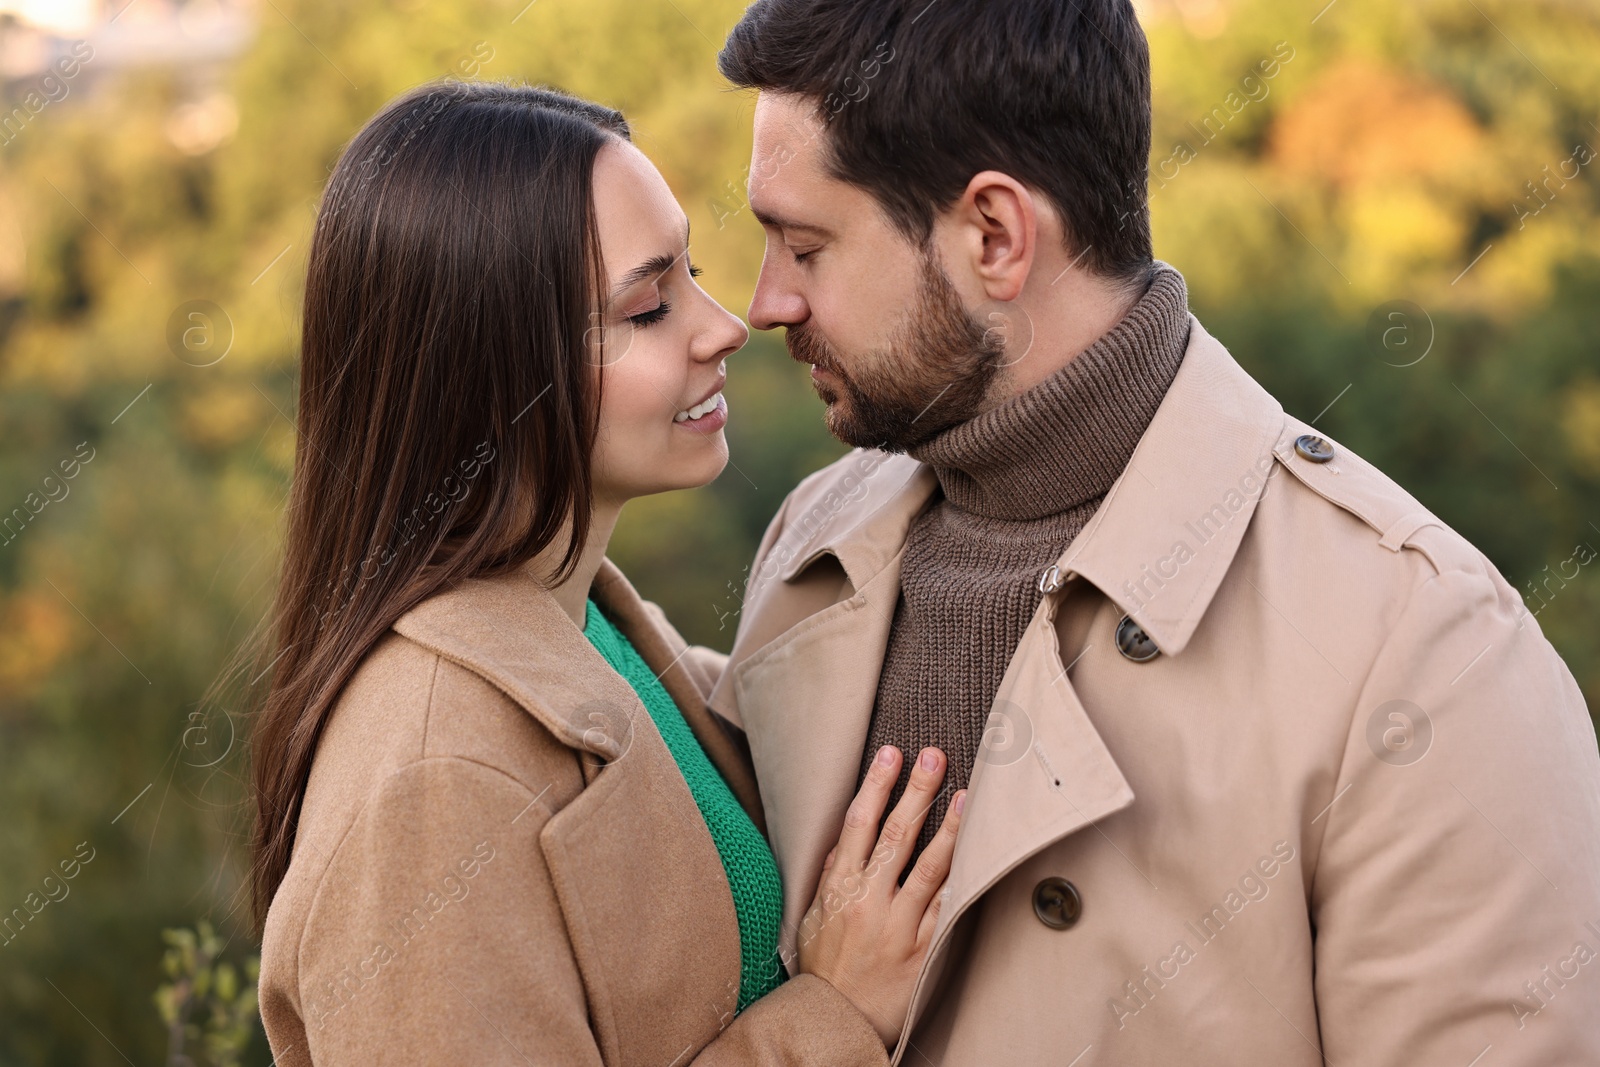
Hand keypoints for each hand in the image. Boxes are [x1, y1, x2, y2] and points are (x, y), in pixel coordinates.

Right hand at [797, 744, 965, 1048]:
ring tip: (965, 795)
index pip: (858, 824)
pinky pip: (946, 909)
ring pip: (928, 868)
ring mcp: (897, 927)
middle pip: (895, 835)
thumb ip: (831, 874)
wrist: (834, 1023)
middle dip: (915, 791)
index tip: (891, 753)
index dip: (876, 785)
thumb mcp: (813, 917)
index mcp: (838, 889)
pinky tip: (976, 855)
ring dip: (948, 828)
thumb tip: (848, 837)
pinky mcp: (923, 952)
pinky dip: (961, 880)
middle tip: (934, 755)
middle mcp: (868, 902)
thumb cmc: (824, 968)